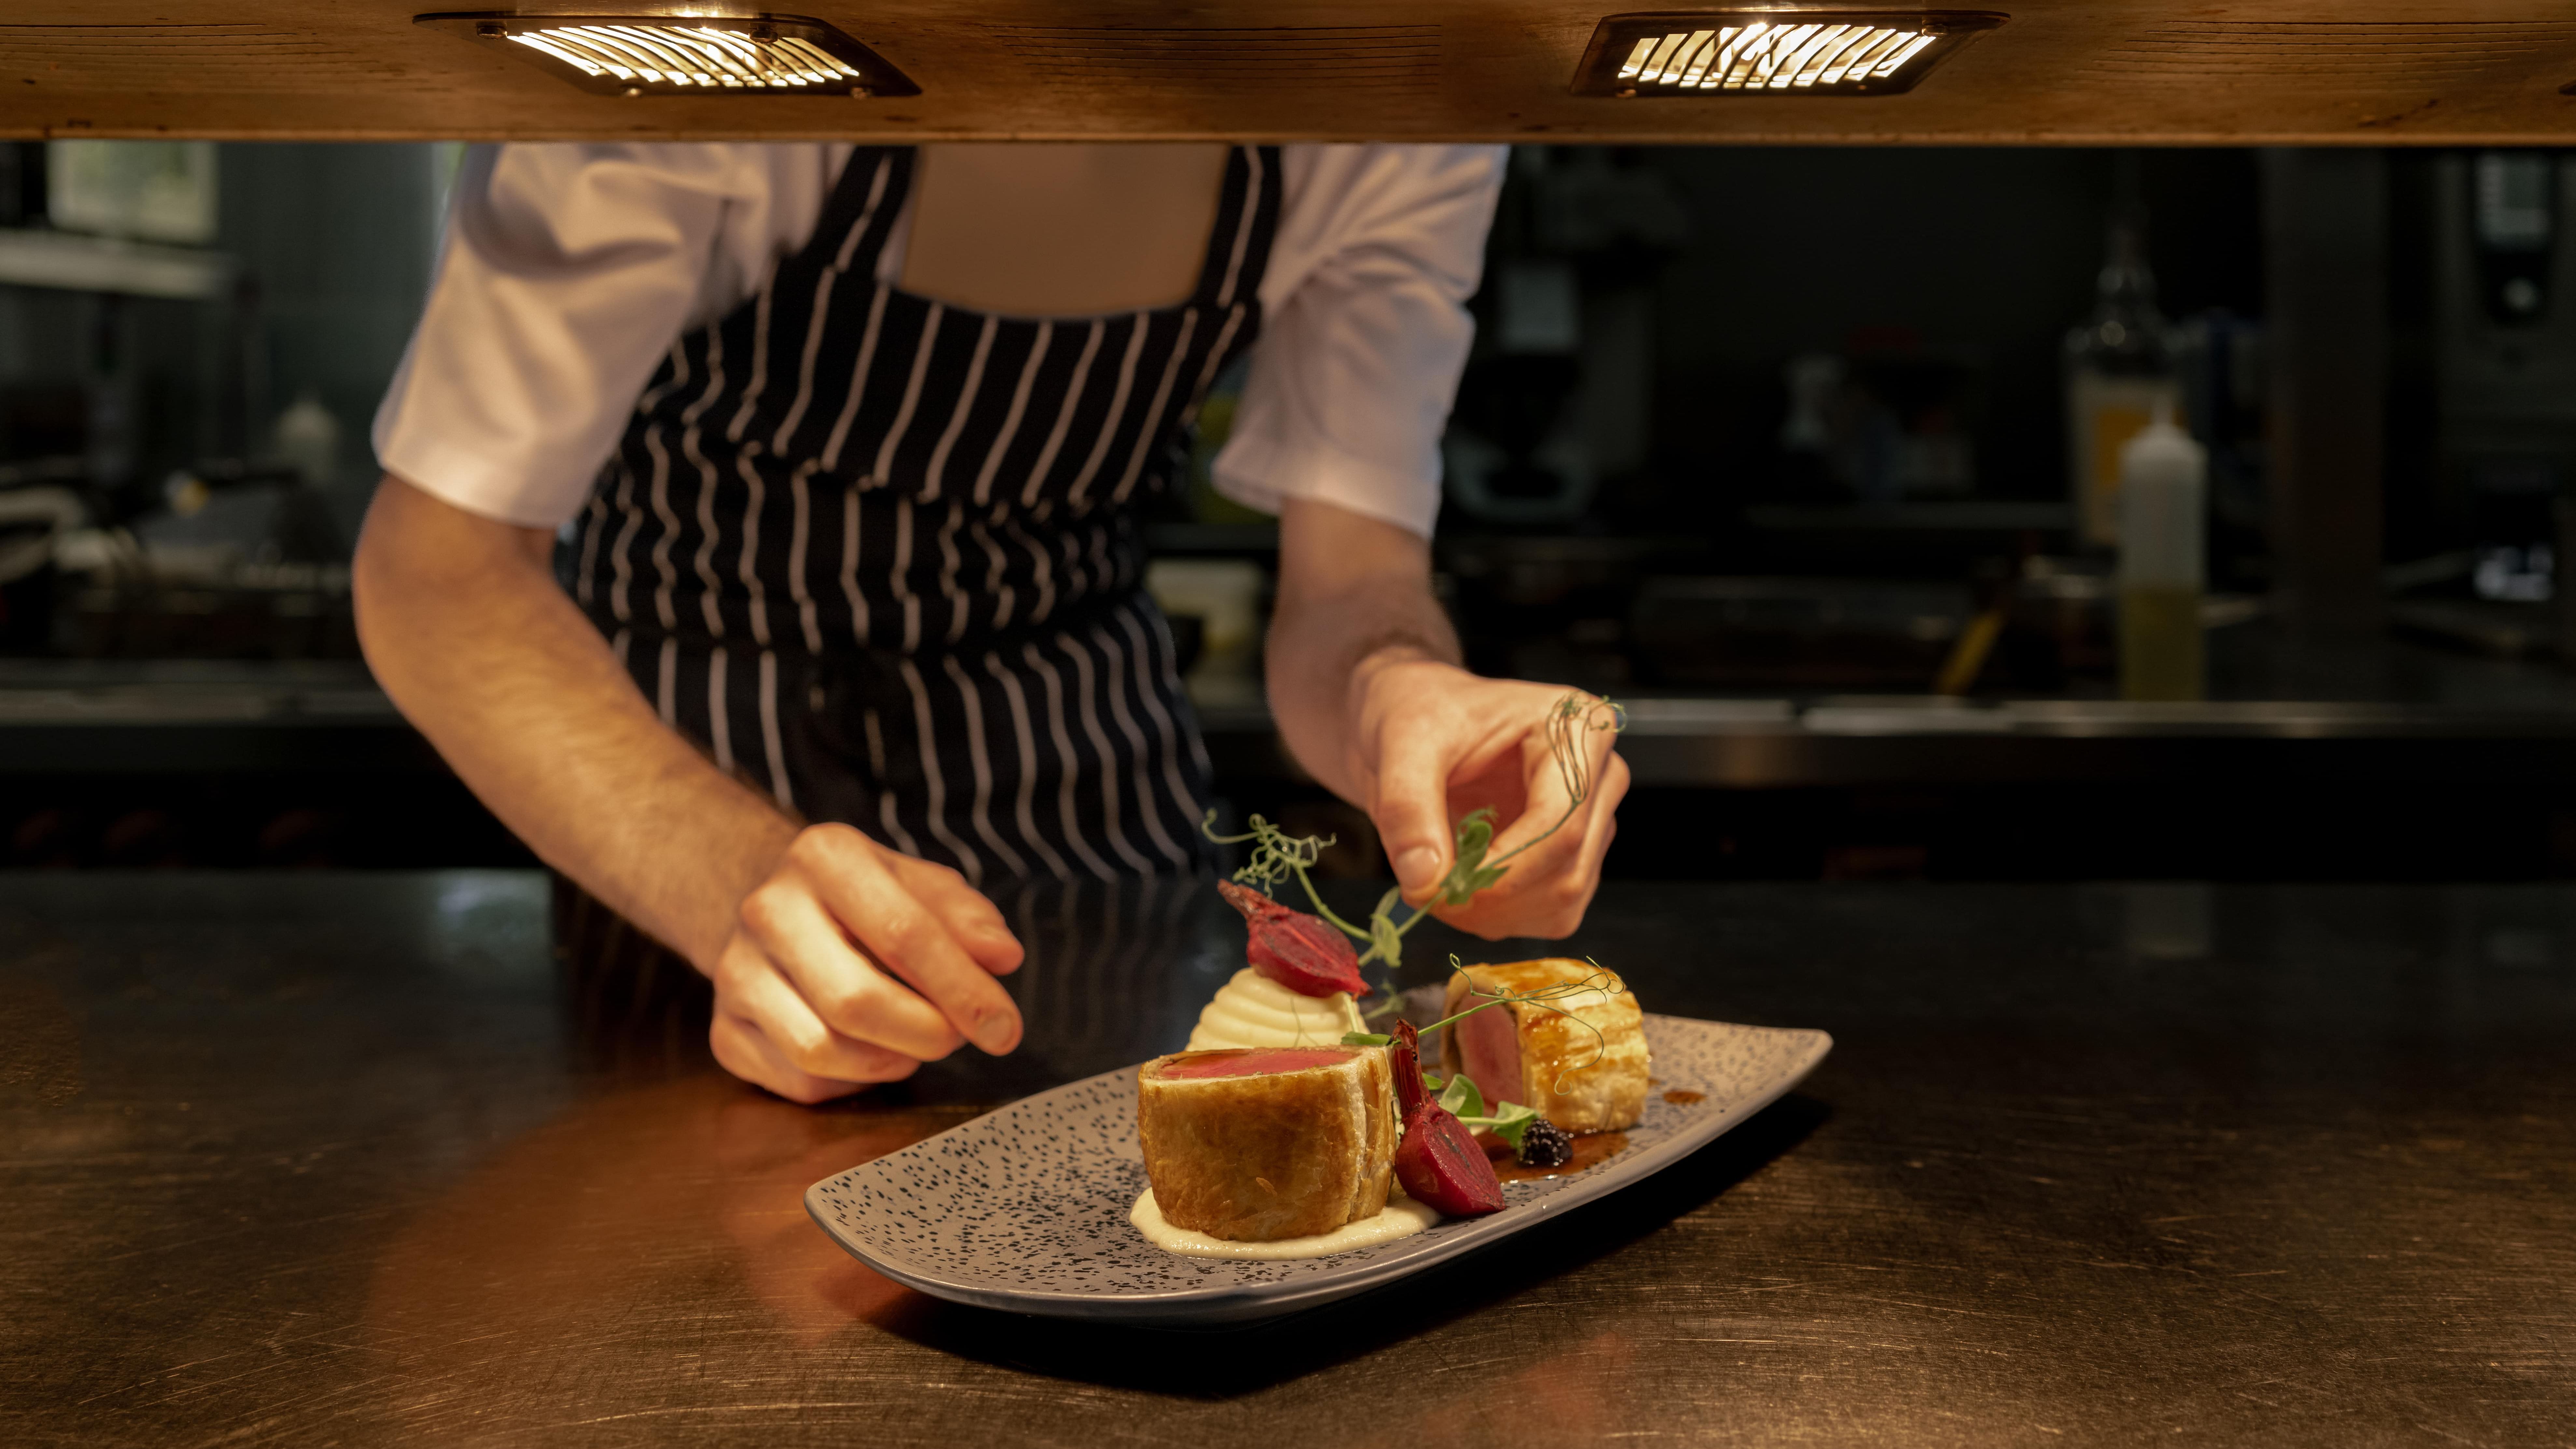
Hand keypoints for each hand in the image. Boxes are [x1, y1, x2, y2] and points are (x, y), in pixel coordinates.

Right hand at [709, 824, 1024, 1102]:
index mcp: (825, 857)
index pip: (902, 933)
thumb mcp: (921, 884)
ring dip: (889, 1061)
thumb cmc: (865, 899)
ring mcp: (736, 973)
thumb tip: (1002, 957)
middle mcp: (768, 910)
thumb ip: (967, 918)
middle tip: (959, 1038)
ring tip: (916, 1041)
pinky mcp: (723, 1030)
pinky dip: (851, 1082)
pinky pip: (799, 1081)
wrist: (774, 907)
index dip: (962, 989)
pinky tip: (870, 1053)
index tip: (1005, 1028)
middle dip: (926, 1033)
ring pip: (821, 1050)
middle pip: (855, 1000)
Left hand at [1351, 656, 1628, 940]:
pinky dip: (1500, 918)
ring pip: (1562, 902)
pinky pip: (1551, 915)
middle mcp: (1600, 777)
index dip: (1503, 871)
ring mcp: (1592, 823)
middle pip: (1567, 871)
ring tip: (1436, 883)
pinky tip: (1462, 889)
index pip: (1561, 824)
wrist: (1415, 719)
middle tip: (1425, 889)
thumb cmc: (1420, 711)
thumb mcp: (1402, 743)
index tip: (1441, 888)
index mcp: (1578, 729)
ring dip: (1493, 914)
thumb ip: (1407, 808)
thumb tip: (1424, 880)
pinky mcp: (1573, 859)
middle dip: (1491, 898)